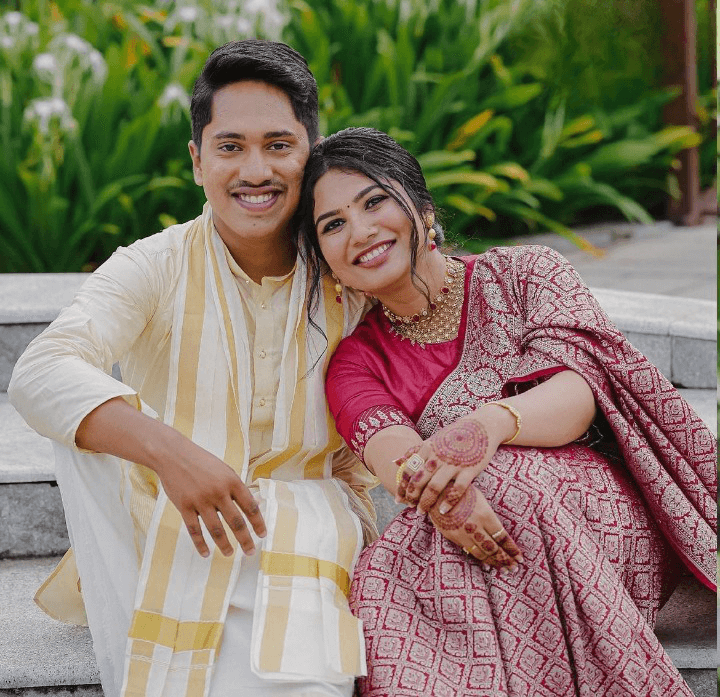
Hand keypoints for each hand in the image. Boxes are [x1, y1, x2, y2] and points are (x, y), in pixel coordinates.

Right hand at [75, 396, 265, 557]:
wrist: (174, 455)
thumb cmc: (203, 463)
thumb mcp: (224, 470)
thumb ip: (236, 488)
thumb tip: (251, 507)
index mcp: (232, 481)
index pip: (250, 506)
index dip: (258, 523)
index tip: (262, 535)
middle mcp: (218, 492)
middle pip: (236, 521)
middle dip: (245, 539)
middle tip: (250, 552)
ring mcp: (201, 500)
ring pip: (216, 529)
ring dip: (225, 544)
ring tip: (230, 554)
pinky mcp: (184, 506)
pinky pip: (194, 530)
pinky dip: (201, 543)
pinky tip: (206, 553)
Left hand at [396, 417, 501, 513]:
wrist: (482, 426)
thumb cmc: (455, 435)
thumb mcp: (433, 440)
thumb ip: (414, 451)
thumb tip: (395, 462)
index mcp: (427, 448)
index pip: (409, 470)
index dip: (402, 487)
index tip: (398, 499)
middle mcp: (438, 456)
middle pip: (419, 480)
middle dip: (411, 496)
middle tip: (409, 507)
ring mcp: (453, 464)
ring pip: (434, 487)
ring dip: (426, 502)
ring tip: (421, 512)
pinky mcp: (469, 470)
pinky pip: (457, 490)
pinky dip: (448, 502)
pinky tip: (443, 511)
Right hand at [428, 483, 522, 570]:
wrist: (436, 491)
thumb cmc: (461, 491)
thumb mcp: (480, 499)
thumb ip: (488, 517)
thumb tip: (497, 534)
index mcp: (485, 515)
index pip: (503, 537)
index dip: (512, 549)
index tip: (520, 557)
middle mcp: (475, 527)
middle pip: (494, 549)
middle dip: (506, 559)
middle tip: (515, 567)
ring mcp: (463, 533)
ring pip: (482, 554)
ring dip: (495, 562)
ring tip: (504, 568)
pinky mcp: (453, 537)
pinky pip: (469, 551)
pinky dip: (479, 559)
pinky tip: (486, 563)